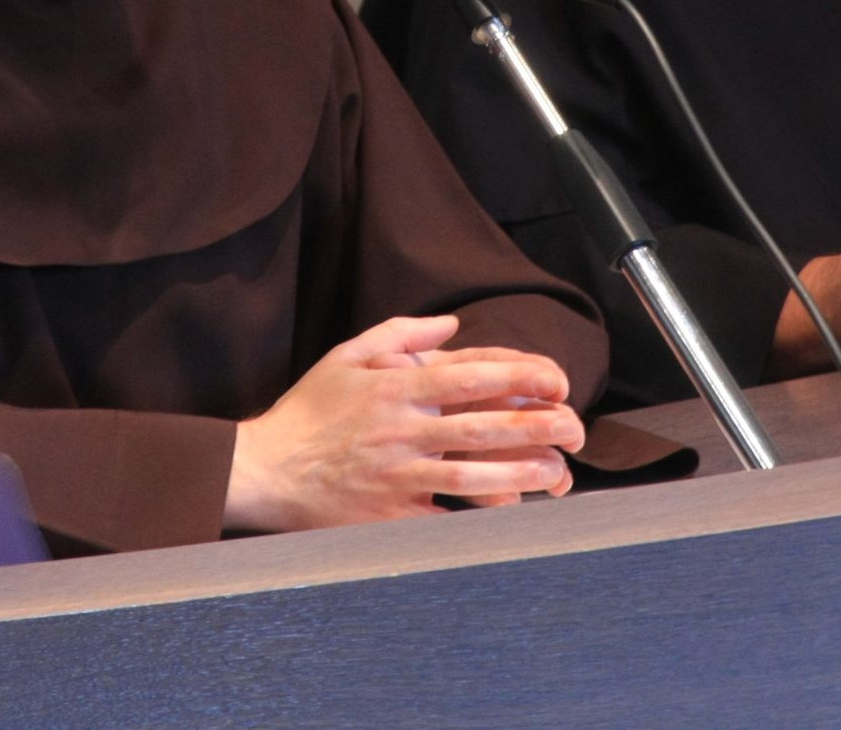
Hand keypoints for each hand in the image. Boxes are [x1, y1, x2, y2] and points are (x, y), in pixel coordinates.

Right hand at [225, 315, 583, 531]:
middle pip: (484, 427)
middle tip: (576, 426)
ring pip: (475, 476)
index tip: (556, 378)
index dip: (521, 376)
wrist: (264, 471)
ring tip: (558, 473)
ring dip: (524, 474)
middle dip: (539, 425)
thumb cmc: (308, 412)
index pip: (471, 376)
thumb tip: (451, 324)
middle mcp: (402, 431)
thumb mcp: (346, 357)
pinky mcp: (391, 517)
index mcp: (395, 389)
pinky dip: (481, 515)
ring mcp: (398, 477)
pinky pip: (447, 517)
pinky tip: (512, 510)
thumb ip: (400, 334)